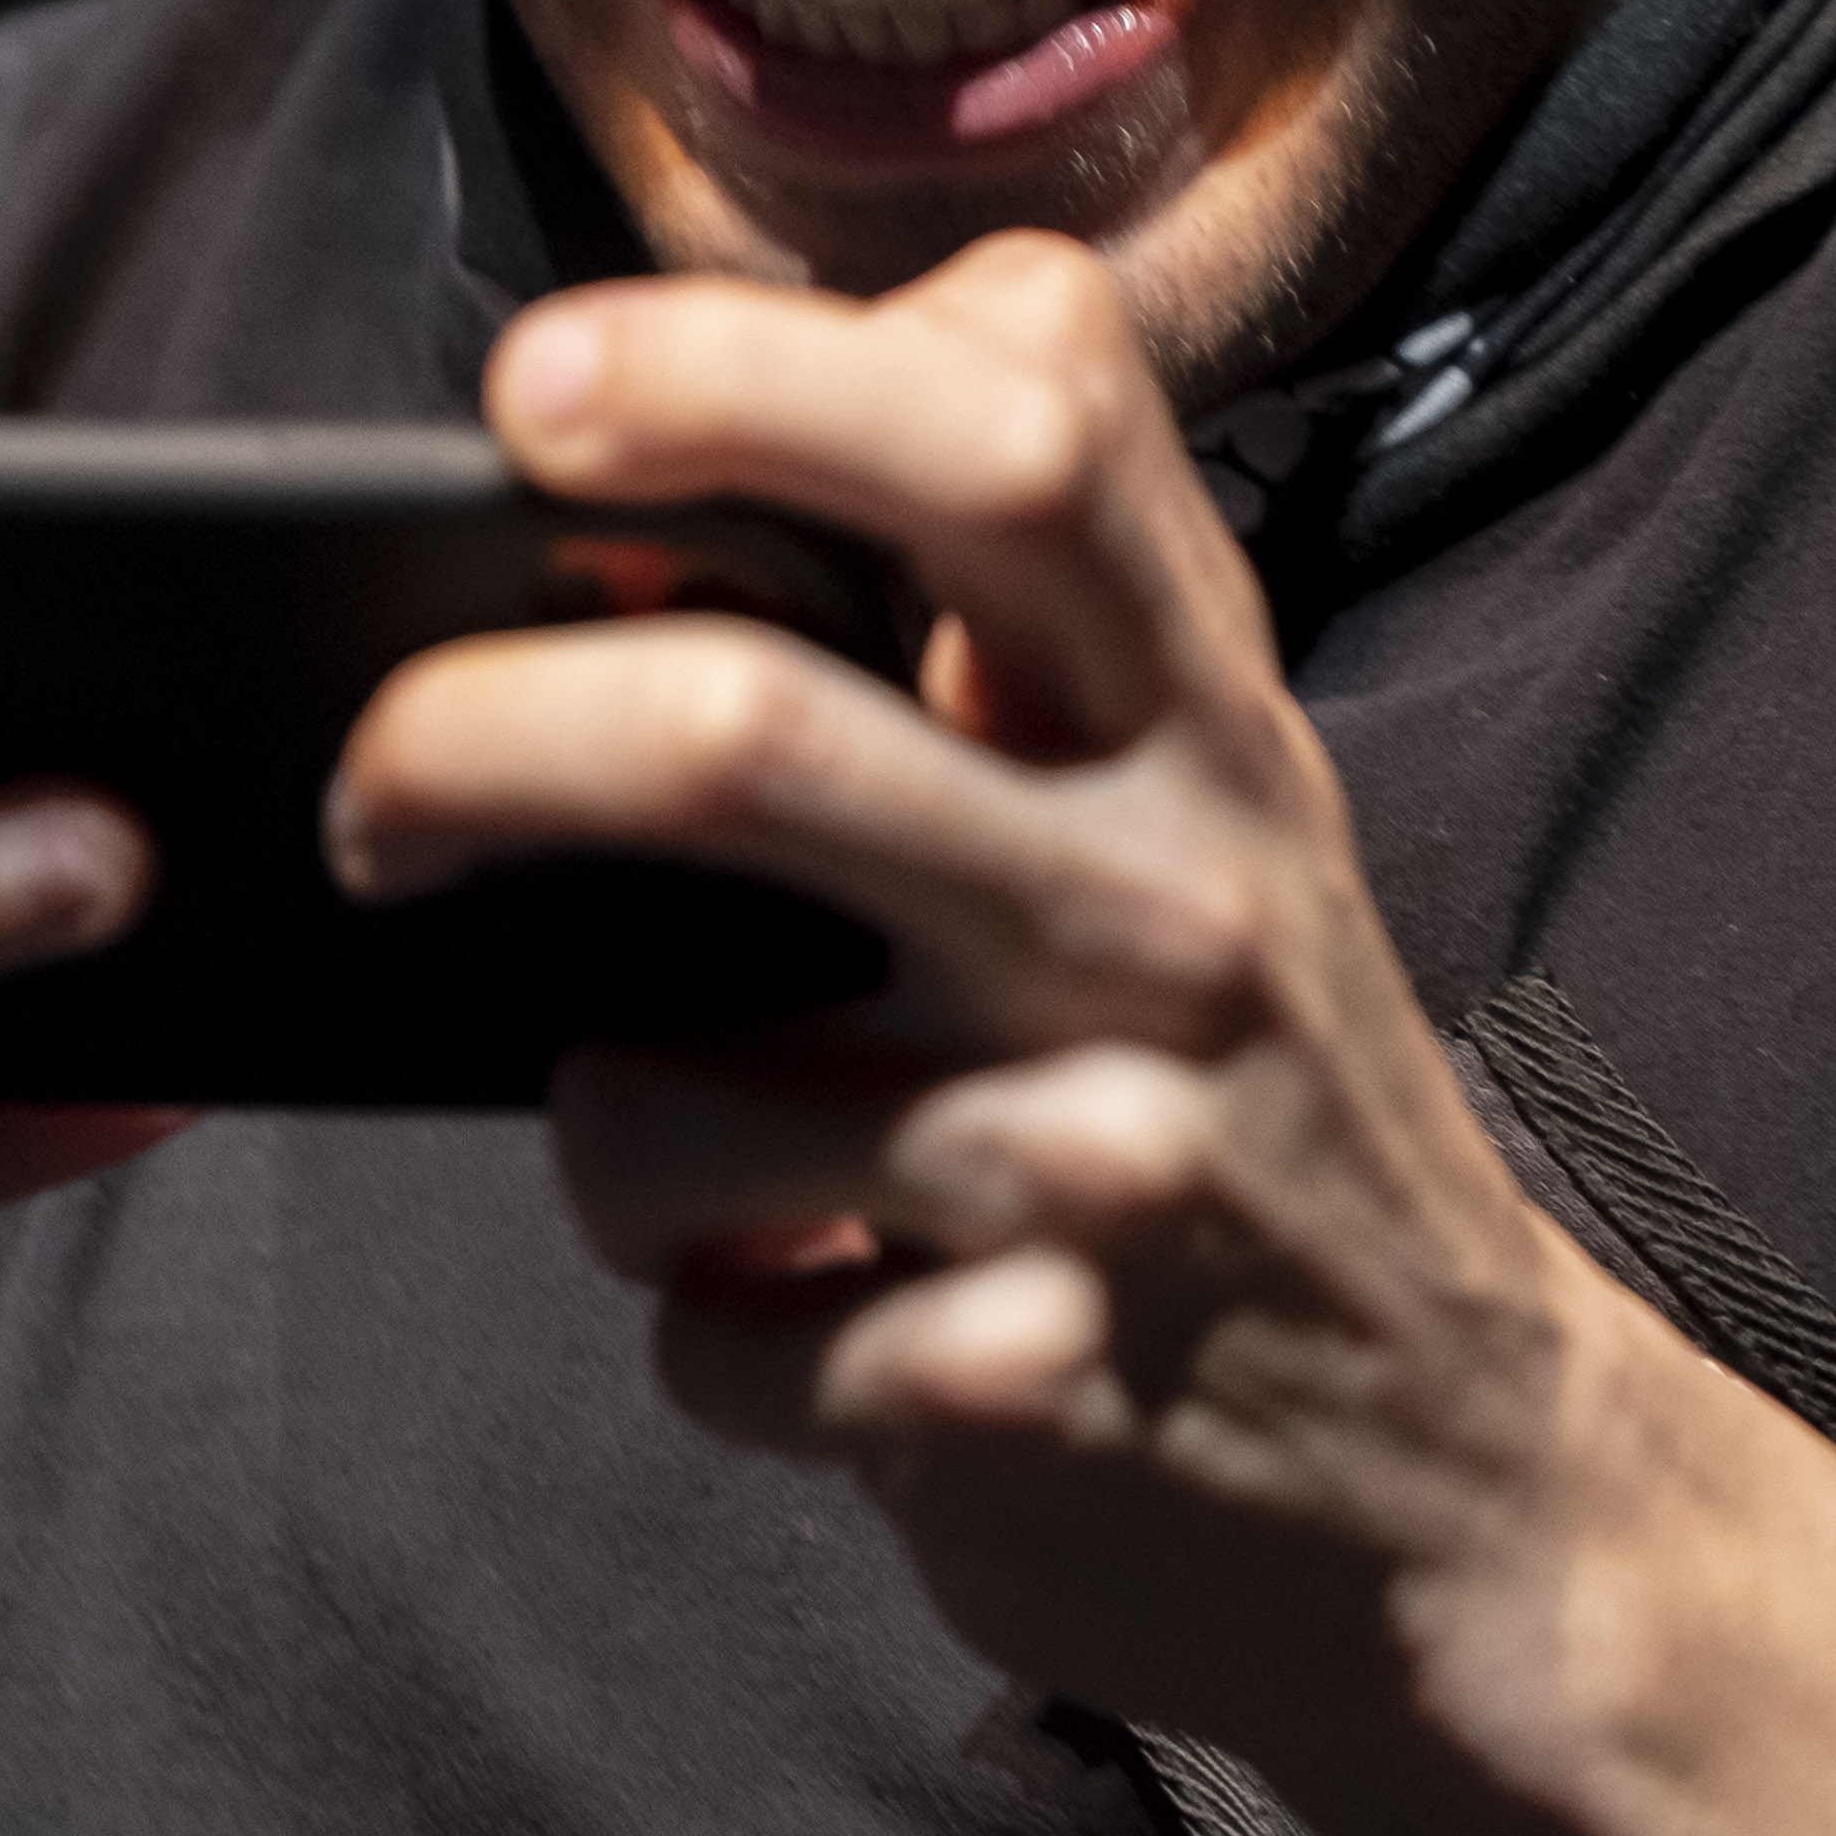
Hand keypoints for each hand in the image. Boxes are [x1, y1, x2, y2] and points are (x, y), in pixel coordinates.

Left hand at [335, 237, 1835, 1835]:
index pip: (1018, 427)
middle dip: (476, 740)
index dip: (743, 364)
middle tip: (369, 787)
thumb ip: (1012, 612)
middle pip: (744, 736)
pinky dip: (702, 1333)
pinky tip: (819, 1322)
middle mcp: (1174, 906)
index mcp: (1202, 712)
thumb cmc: (1251, 1069)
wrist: (1467, 1470)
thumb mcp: (1204, 791)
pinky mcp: (1038, 1391)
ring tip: (690, 1146)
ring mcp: (1113, 1157)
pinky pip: (706, 1338)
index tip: (533, 389)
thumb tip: (664, 422)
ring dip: (598, 1129)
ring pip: (650, 1094)